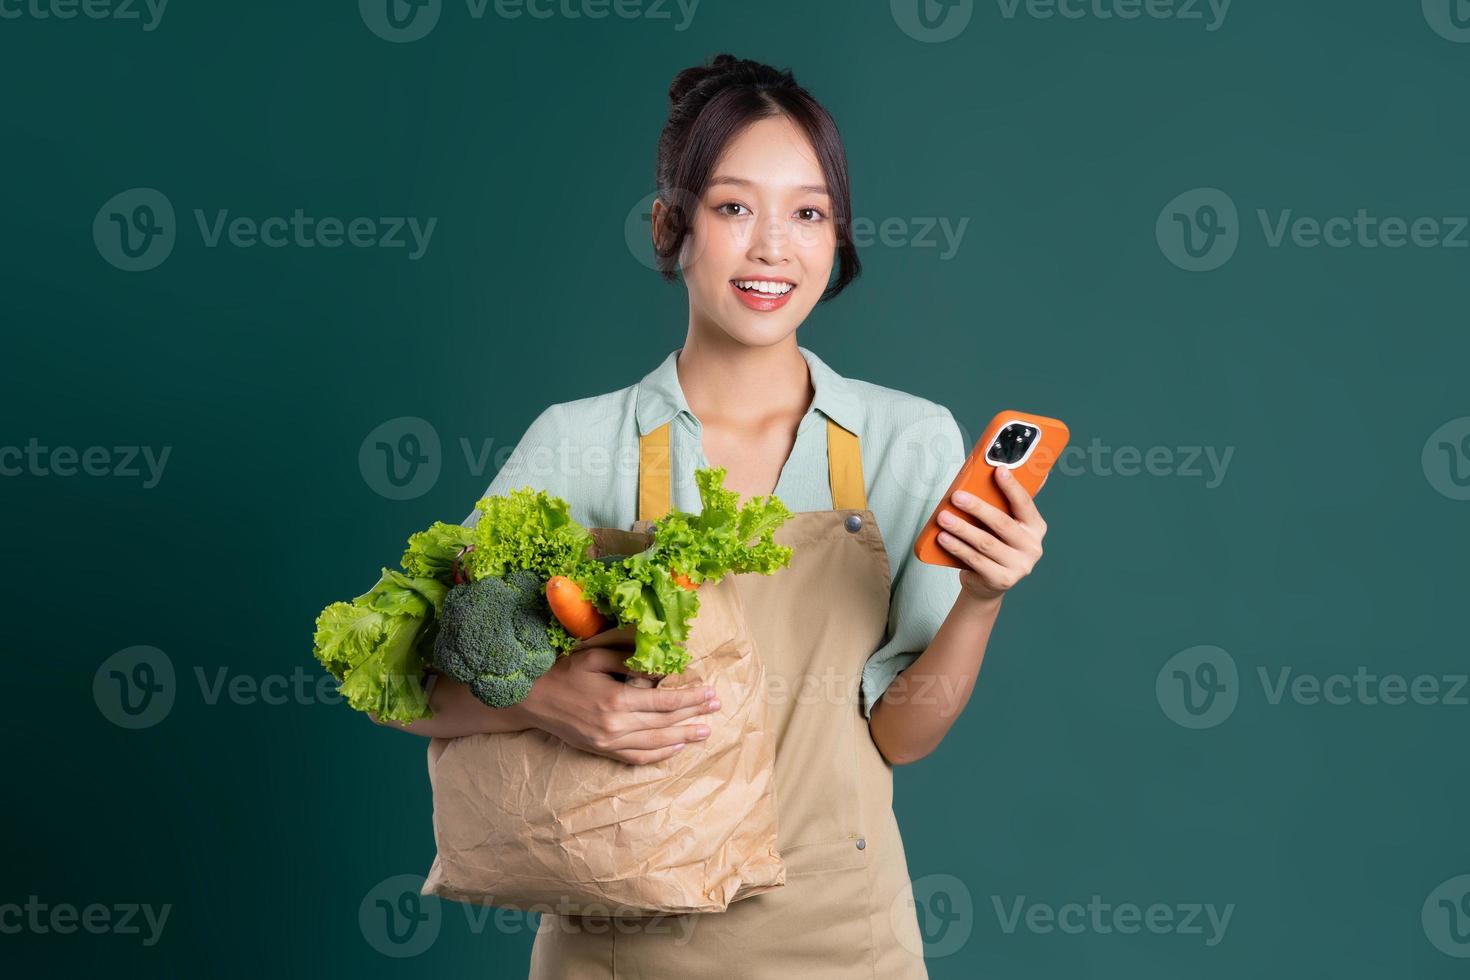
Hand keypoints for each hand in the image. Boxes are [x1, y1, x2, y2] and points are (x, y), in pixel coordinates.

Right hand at [519, 646, 720, 764]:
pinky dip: (659, 754)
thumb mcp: (596, 657)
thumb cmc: (563, 671)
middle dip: (693, 714)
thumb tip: (661, 668)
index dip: (690, 698)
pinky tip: (675, 747)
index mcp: (616, 700)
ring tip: (705, 732)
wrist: (531, 700)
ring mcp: (609, 742)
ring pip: (655, 742)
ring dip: (683, 737)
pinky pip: (637, 757)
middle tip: (716, 707)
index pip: (664, 701)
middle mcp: (615, 725)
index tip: (710, 693)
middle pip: (664, 722)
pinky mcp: (602, 750)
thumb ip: (629, 662)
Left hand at [935, 466, 1047, 602]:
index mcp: (1036, 527)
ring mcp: (1019, 566)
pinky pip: (975, 560)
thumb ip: (1002, 503)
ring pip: (985, 543)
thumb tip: (994, 470)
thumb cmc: (995, 544)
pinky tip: (943, 537)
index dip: (1012, 486)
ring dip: (961, 528)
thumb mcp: (1002, 525)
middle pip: (1002, 523)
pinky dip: (957, 547)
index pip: (1024, 503)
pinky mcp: (1002, 580)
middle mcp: (1032, 547)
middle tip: (956, 497)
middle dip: (977, 508)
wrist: (987, 583)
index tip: (998, 470)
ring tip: (943, 517)